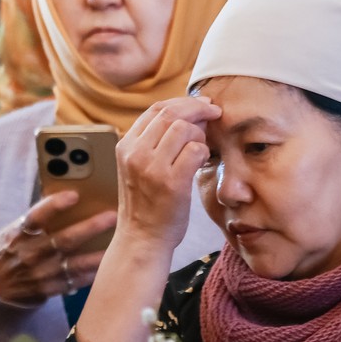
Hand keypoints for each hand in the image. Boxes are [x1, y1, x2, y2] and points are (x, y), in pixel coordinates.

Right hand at [0, 191, 115, 303]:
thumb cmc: (10, 250)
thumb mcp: (11, 231)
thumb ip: (34, 218)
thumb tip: (66, 194)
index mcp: (17, 235)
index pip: (35, 217)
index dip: (53, 206)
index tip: (74, 195)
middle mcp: (28, 254)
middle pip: (62, 240)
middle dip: (90, 227)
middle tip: (113, 215)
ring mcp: (38, 275)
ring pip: (73, 264)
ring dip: (98, 254)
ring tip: (119, 243)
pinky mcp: (47, 290)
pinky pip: (74, 282)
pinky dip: (91, 274)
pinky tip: (108, 264)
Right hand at [116, 96, 220, 249]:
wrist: (142, 239)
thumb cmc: (147, 204)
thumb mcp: (139, 168)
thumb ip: (154, 142)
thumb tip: (188, 113)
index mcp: (126, 146)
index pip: (156, 109)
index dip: (183, 102)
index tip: (201, 104)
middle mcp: (135, 153)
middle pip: (171, 113)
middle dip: (198, 108)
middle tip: (214, 113)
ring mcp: (152, 168)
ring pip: (184, 128)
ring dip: (201, 133)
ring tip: (202, 148)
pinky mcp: (171, 183)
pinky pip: (195, 150)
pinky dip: (204, 151)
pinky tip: (203, 161)